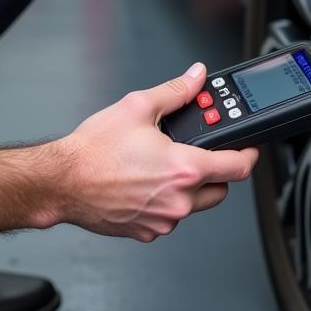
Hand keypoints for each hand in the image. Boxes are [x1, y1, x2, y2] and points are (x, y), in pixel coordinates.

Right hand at [55, 63, 258, 241]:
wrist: (61, 182)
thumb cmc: (93, 151)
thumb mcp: (138, 107)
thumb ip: (176, 91)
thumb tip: (196, 78)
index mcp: (184, 168)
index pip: (237, 167)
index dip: (249, 154)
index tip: (249, 147)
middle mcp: (178, 200)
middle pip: (220, 189)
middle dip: (216, 170)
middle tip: (201, 151)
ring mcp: (163, 220)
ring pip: (195, 205)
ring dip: (190, 187)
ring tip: (164, 164)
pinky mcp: (147, 232)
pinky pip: (170, 217)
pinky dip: (167, 201)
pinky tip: (146, 182)